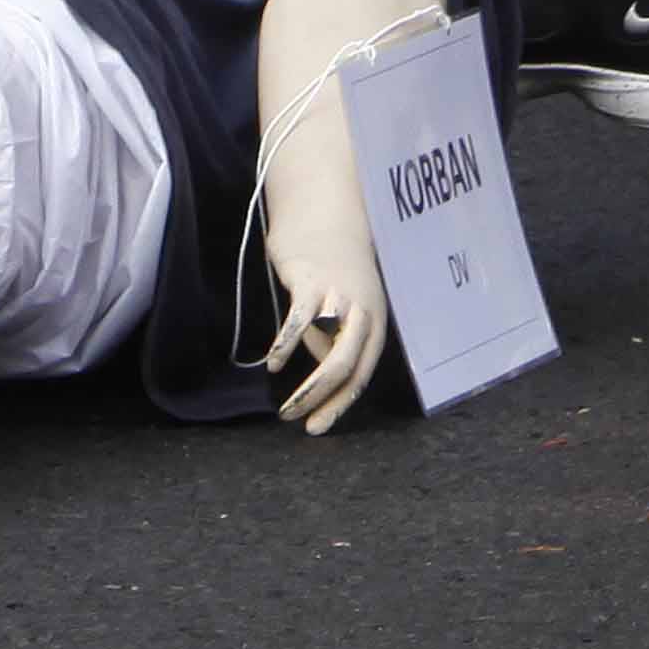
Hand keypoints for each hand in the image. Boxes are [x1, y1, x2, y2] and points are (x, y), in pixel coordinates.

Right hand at [259, 210, 392, 436]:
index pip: (362, 373)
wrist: (325, 221)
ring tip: (285, 409)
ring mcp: (340, 296)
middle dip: (324, 401)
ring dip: (308, 387)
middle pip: (349, 366)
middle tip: (298, 424)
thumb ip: (335, 343)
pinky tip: (274, 365)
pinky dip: (287, 345)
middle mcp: (364, 311)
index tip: (317, 427)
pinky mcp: (312, 282)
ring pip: (331, 351)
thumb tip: (325, 376)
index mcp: (374, 322)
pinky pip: (301, 321)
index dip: (341, 404)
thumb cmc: (333, 274)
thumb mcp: (343, 312)